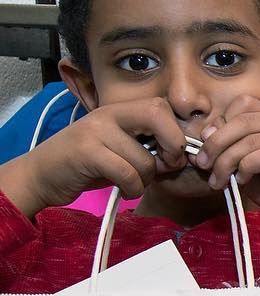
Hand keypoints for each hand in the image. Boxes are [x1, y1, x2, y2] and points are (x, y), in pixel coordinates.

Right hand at [0, 98, 187, 218]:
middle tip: (162, 168)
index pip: (161, 106)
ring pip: (146, 159)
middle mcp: (107, 114)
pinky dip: (134, 189)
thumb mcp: (120, 149)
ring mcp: (96, 130)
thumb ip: (147, 145)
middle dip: (171, 147)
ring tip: (131, 182)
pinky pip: (129, 174)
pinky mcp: (87, 152)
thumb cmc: (88, 166)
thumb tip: (182, 155)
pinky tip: (124, 189)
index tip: (170, 156)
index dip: (175, 133)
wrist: (41, 175)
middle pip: (158, 115)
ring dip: (146, 181)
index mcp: (118, 110)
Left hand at [194, 95, 259, 262]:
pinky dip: (247, 168)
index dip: (220, 124)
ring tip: (219, 181)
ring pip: (250, 140)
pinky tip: (243, 181)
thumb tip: (204, 133)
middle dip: (216, 143)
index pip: (242, 105)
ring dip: (227, 161)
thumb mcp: (243, 166)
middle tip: (203, 165)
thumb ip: (228, 148)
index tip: (207, 149)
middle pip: (242, 120)